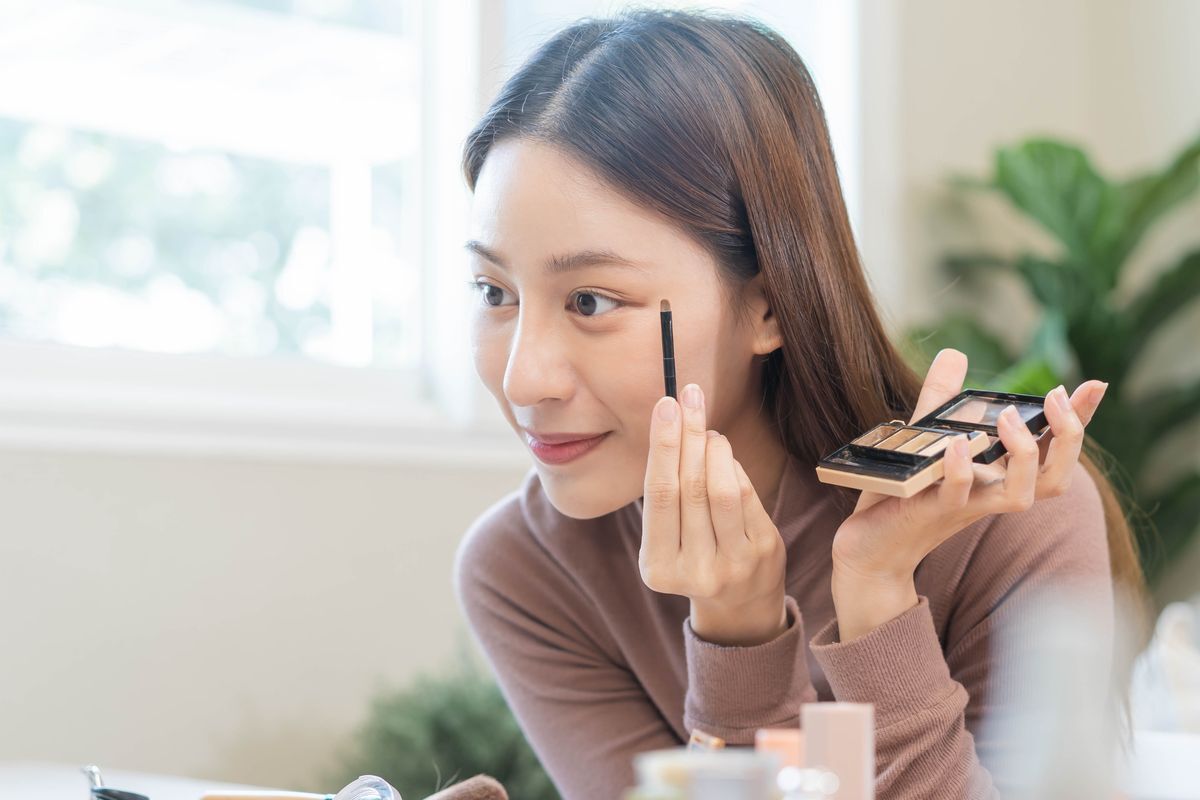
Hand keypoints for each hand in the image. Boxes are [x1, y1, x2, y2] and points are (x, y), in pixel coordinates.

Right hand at [641, 383, 787, 646]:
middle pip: (690, 488)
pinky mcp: (763, 552)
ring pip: (721, 489)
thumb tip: (673, 424)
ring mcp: (733, 564)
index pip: (659, 496)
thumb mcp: (668, 540)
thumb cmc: (694, 556)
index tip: (665, 406)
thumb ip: (668, 494)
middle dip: (687, 435)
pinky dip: (732, 467)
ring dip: (713, 448)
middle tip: (688, 397)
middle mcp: (694, 571)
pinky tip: (723, 454)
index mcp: (658, 568)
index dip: (662, 446)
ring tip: (706, 429)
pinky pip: (746, 496)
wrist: (739, 604)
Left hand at [830, 348, 1108, 640]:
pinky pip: (956, 496)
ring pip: (1018, 496)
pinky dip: (961, 470)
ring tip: (1010, 417)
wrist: (870, 549)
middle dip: (1067, 439)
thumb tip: (956, 354)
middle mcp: (990, 495)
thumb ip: (942, 399)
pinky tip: (959, 443)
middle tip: (1057, 398)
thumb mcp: (926, 438)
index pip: (1051, 451)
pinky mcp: (929, 513)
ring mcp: (964, 507)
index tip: (1095, 386)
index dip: (1079, 421)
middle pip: (1054, 479)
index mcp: (997, 476)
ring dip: (1022, 455)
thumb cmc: (902, 495)